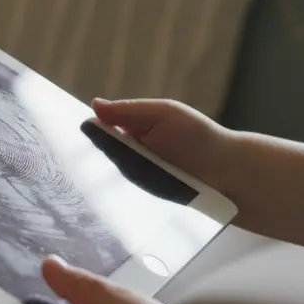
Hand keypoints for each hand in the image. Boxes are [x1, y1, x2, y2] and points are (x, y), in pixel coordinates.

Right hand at [92, 97, 240, 204]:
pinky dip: (120, 192)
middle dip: (97, 153)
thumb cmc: (199, 138)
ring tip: (109, 173)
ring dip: (109, 173)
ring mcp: (136, 177)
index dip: (90, 130)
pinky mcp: (143, 198)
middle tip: (93, 153)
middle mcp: (131, 152)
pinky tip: (117, 191)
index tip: (76, 131)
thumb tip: (93, 105)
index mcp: (134, 128)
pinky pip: (122, 195)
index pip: (101, 128)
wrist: (228, 176)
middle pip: (101, 153)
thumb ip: (128, 111)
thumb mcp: (163, 114)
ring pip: (109, 175)